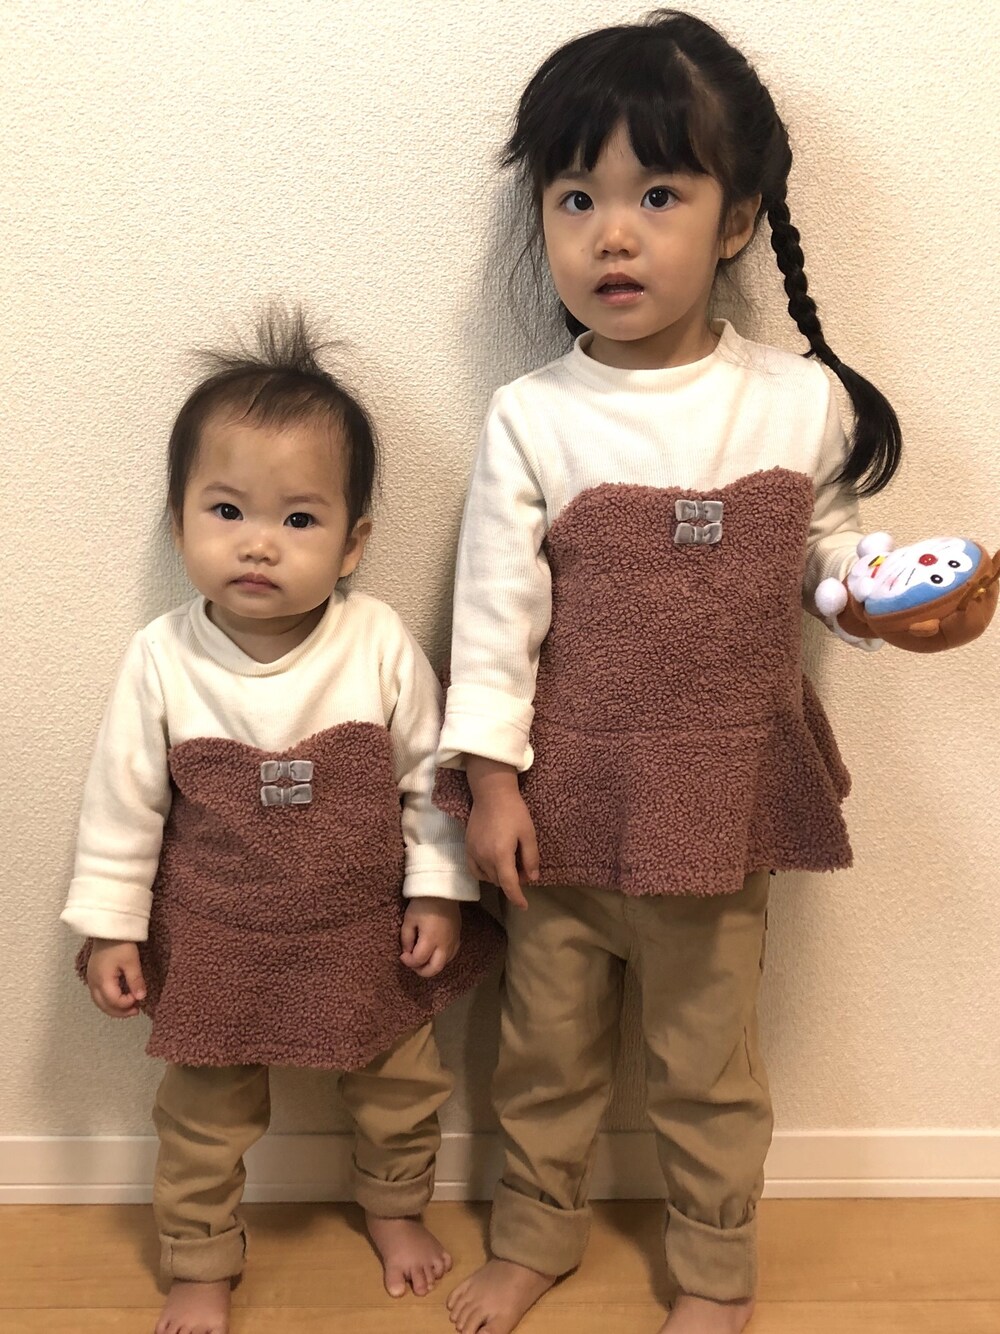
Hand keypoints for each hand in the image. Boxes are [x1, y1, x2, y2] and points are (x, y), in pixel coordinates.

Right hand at [85, 940, 146, 1017]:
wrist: (108, 928)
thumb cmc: (120, 943)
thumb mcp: (132, 962)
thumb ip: (136, 981)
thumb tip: (141, 997)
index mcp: (103, 980)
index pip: (114, 1001)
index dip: (127, 1004)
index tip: (139, 998)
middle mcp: (93, 982)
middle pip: (104, 1006)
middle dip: (120, 1012)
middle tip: (135, 1011)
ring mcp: (91, 979)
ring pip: (99, 1002)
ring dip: (113, 1008)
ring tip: (128, 1008)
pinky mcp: (92, 975)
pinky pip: (97, 995)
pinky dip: (108, 1001)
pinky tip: (118, 999)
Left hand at [400, 899, 460, 977]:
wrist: (442, 890)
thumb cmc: (422, 904)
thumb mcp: (409, 920)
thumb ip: (406, 939)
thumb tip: (407, 952)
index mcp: (430, 940)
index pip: (418, 960)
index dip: (408, 961)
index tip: (402, 955)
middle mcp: (444, 944)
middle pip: (435, 969)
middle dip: (421, 971)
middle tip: (413, 964)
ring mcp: (453, 941)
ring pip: (444, 964)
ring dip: (432, 965)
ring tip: (422, 958)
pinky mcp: (458, 937)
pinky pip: (451, 955)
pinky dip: (442, 959)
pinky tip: (434, 952)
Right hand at [465, 757, 538, 910]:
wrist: (491, 793)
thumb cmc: (514, 812)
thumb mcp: (528, 834)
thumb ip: (531, 858)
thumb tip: (532, 878)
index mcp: (501, 856)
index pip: (509, 885)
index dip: (517, 898)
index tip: (524, 906)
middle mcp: (484, 858)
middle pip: (499, 882)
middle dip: (513, 882)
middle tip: (524, 868)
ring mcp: (473, 853)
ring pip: (487, 877)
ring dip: (500, 877)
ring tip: (510, 863)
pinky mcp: (467, 847)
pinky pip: (475, 870)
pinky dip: (485, 873)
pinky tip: (493, 865)